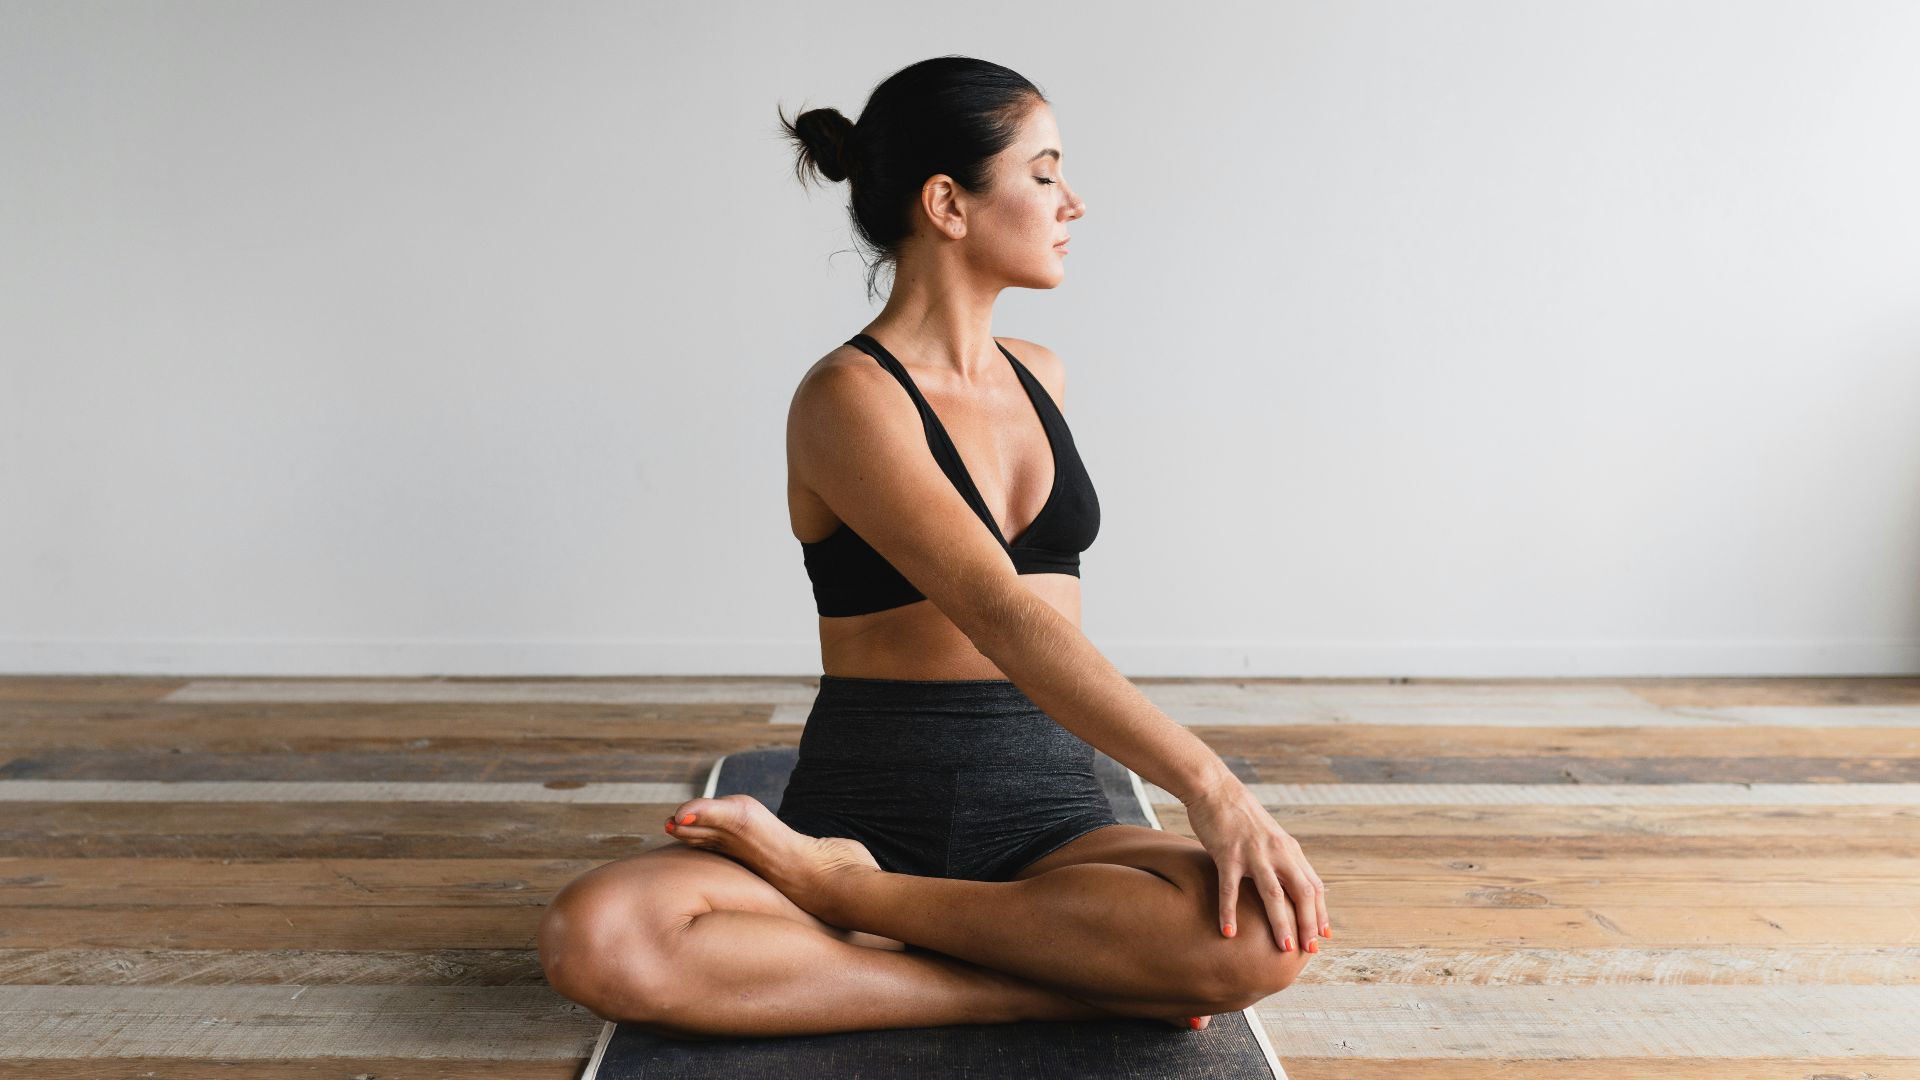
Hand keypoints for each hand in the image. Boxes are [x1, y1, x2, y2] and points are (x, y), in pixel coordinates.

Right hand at [1181, 774, 1329, 951]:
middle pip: (1301, 893)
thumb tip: (1292, 883)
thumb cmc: (1240, 815)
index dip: (1320, 912)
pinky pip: (1230, 889)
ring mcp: (1253, 853)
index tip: (1323, 936)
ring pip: (1273, 894)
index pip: (1313, 885)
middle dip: (1308, 924)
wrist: (1215, 789)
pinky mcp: (1227, 854)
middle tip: (1308, 950)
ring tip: (1284, 948)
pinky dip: (1229, 912)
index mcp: (1289, 849)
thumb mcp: (1269, 835)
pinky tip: (1229, 933)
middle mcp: (1277, 852)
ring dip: (1281, 923)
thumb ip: (1281, 857)